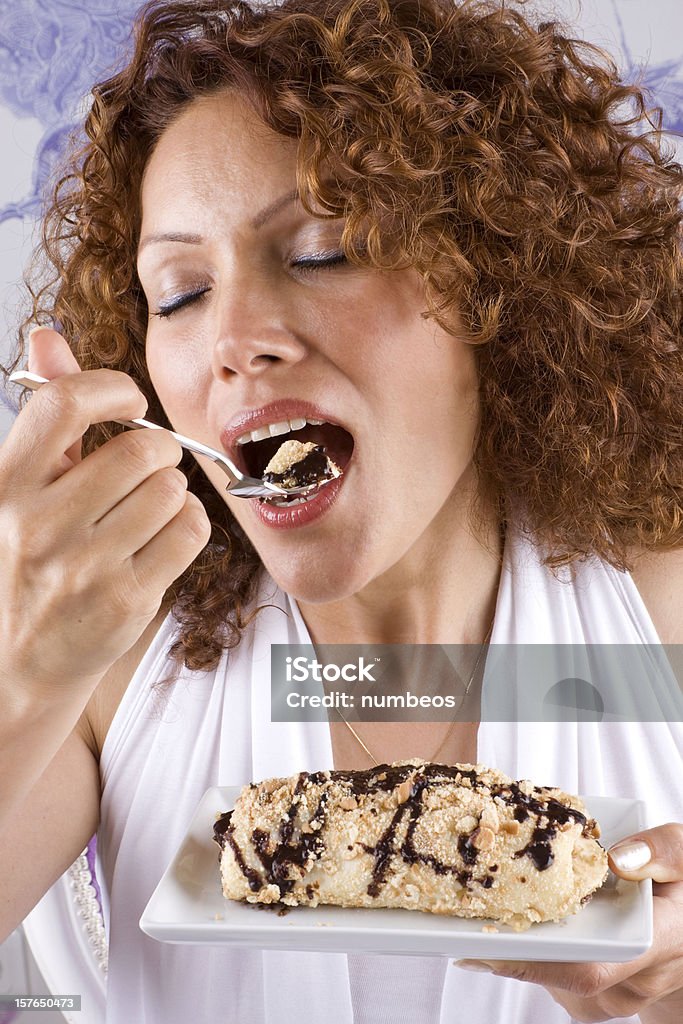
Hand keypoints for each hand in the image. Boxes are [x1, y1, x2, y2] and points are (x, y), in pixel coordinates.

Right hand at [0, 327, 210, 697]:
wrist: (18, 662)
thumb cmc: (28, 563)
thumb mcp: (22, 489)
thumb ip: (44, 417)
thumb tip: (48, 336)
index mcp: (5, 486)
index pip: (62, 405)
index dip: (111, 387)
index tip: (130, 401)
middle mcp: (38, 525)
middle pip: (139, 450)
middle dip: (158, 452)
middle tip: (149, 469)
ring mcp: (82, 567)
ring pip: (171, 490)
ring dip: (173, 493)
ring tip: (150, 510)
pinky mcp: (124, 601)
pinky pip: (190, 531)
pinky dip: (189, 525)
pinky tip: (166, 536)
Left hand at [457, 824, 682, 1022]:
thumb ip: (663, 851)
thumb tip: (618, 858)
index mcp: (657, 945)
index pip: (589, 966)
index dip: (534, 961)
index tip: (485, 946)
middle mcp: (633, 984)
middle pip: (559, 975)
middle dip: (509, 950)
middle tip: (461, 925)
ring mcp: (613, 998)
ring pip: (551, 979)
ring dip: (513, 951)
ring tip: (472, 920)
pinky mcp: (593, 998)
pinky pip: (552, 980)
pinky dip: (524, 954)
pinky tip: (499, 928)